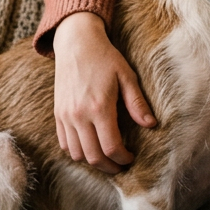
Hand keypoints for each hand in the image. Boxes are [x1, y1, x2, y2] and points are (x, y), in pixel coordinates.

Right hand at [52, 12, 155, 172]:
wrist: (76, 43)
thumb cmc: (105, 57)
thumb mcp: (126, 76)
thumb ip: (137, 103)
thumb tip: (151, 125)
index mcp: (99, 107)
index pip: (111, 147)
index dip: (123, 158)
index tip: (131, 157)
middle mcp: (79, 115)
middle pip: (93, 156)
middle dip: (110, 166)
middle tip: (121, 165)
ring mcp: (65, 116)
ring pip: (77, 153)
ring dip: (93, 161)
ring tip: (107, 158)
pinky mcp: (57, 114)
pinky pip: (64, 143)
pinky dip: (77, 151)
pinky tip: (90, 147)